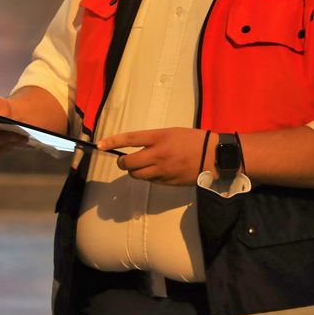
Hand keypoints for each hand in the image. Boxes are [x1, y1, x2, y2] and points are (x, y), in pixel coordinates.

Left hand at [96, 128, 210, 185]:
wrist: (213, 156)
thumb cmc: (194, 140)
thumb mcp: (172, 133)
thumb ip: (154, 140)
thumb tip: (138, 148)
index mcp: (160, 137)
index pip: (130, 139)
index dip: (113, 141)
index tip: (100, 144)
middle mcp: (158, 154)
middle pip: (129, 163)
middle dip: (123, 163)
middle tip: (125, 161)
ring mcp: (162, 170)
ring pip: (137, 175)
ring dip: (134, 171)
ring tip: (140, 167)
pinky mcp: (167, 182)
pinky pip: (150, 181)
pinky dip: (148, 177)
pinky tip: (156, 171)